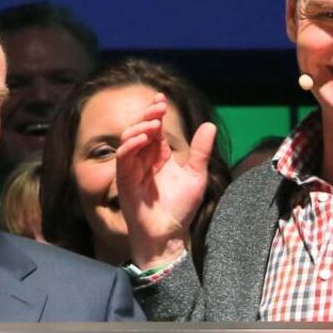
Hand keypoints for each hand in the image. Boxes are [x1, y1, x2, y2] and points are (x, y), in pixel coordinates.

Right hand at [116, 93, 215, 268]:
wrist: (168, 233)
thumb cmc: (180, 207)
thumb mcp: (196, 175)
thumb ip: (201, 151)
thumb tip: (210, 124)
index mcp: (159, 155)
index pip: (155, 127)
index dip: (156, 111)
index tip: (162, 99)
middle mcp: (143, 158)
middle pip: (140, 128)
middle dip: (148, 115)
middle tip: (159, 107)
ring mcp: (132, 168)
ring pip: (128, 139)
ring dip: (139, 127)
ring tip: (154, 124)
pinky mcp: (124, 179)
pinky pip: (123, 157)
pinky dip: (130, 145)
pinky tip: (143, 139)